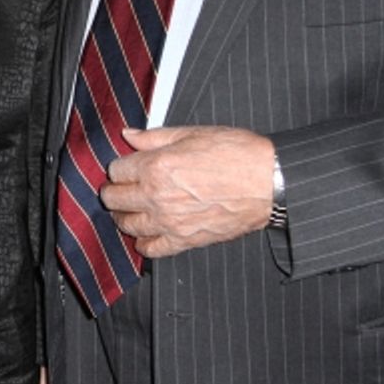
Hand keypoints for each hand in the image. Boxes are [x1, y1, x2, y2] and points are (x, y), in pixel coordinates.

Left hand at [100, 126, 273, 257]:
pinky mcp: (186, 241)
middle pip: (115, 198)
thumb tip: (129, 135)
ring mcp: (170, 222)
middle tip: (122, 186)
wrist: (269, 182)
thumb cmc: (236, 154)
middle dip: (115, 190)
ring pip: (127, 225)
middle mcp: (157, 197)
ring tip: (132, 207)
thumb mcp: (192, 133)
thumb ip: (154, 137)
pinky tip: (147, 233)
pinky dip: (144, 242)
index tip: (126, 165)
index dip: (120, 166)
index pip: (116, 170)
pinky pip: (151, 249)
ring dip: (124, 215)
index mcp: (156, 167)